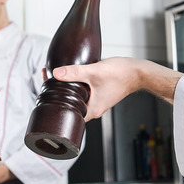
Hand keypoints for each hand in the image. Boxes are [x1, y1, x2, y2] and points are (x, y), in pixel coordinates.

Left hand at [54, 57, 182, 119]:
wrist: (140, 72)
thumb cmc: (121, 74)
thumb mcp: (94, 72)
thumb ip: (75, 72)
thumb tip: (55, 73)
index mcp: (90, 110)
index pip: (65, 112)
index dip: (51, 101)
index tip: (44, 85)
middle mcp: (93, 110)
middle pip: (68, 105)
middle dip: (55, 92)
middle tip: (46, 76)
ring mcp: (97, 103)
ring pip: (75, 99)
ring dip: (64, 88)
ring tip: (55, 74)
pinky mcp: (100, 95)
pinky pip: (83, 93)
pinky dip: (74, 85)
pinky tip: (71, 75)